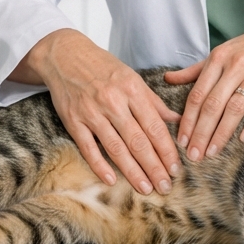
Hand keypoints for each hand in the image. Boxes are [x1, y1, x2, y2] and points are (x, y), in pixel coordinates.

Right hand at [12, 30, 181, 195]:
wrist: (65, 55)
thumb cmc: (103, 67)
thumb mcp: (132, 77)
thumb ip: (154, 102)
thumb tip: (177, 120)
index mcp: (132, 89)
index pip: (154, 125)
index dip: (166, 150)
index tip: (176, 168)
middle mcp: (113, 101)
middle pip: (138, 140)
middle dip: (154, 167)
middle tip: (166, 186)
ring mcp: (92, 112)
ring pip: (116, 148)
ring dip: (133, 171)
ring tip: (146, 188)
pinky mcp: (73, 121)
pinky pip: (88, 148)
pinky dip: (100, 165)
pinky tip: (112, 180)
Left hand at [164, 10, 243, 160]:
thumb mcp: (225, 51)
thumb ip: (197, 69)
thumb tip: (168, 79)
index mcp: (220, 58)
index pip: (197, 94)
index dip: (187, 120)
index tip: (180, 140)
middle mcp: (236, 65)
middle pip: (212, 104)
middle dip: (200, 132)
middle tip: (193, 155)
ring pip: (234, 108)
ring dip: (221, 133)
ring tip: (211, 152)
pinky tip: (243, 139)